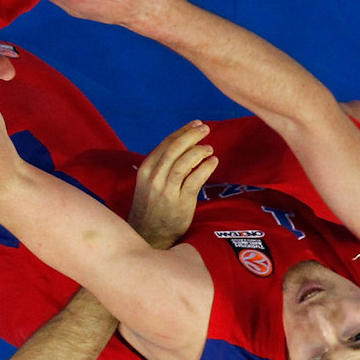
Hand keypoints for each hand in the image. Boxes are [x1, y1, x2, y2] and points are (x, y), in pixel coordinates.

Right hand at [128, 121, 217, 248]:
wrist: (148, 236)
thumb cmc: (151, 208)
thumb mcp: (148, 184)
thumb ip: (162, 167)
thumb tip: (184, 148)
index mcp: (145, 170)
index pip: (165, 144)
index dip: (182, 132)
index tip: (195, 124)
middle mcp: (154, 178)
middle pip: (174, 149)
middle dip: (191, 135)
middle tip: (205, 128)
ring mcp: (167, 191)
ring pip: (184, 163)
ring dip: (199, 151)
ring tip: (209, 148)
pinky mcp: (181, 203)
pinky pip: (195, 180)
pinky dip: (205, 168)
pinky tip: (213, 162)